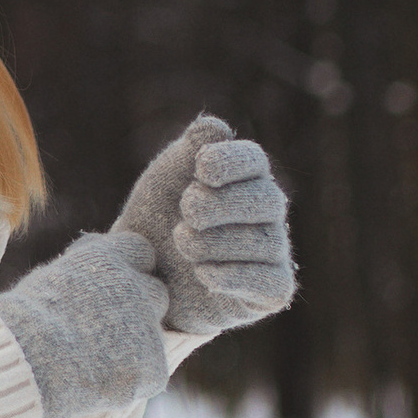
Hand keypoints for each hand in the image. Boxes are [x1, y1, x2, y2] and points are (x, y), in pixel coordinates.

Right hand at [0, 229, 172, 417]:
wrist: (27, 363)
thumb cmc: (24, 322)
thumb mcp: (49, 277)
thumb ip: (82, 266)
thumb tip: (95, 248)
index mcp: (108, 259)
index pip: (141, 250)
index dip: (129, 268)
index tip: (112, 288)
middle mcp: (136, 287)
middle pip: (157, 292)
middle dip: (139, 307)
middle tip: (107, 329)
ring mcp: (148, 328)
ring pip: (155, 333)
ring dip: (137, 343)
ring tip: (99, 359)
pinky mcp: (154, 366)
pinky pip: (150, 372)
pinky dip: (131, 380)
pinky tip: (100, 383)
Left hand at [114, 116, 294, 341]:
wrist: (144, 274)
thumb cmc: (158, 218)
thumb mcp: (165, 179)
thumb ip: (188, 150)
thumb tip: (216, 128)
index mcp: (245, 176)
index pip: (254, 160)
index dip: (232, 161)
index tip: (201, 168)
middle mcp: (267, 211)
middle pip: (265, 199)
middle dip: (221, 204)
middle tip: (187, 209)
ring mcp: (273, 250)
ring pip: (264, 242)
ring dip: (215, 242)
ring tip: (182, 242)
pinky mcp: (272, 289)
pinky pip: (269, 281)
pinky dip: (231, 276)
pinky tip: (201, 272)